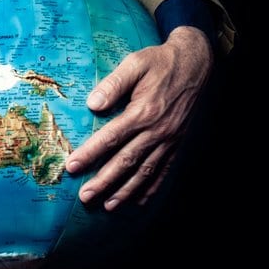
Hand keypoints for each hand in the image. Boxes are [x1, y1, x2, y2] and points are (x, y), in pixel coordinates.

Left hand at [65, 26, 213, 209]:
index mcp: (143, 111)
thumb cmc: (160, 62)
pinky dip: (151, 188)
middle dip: (104, 181)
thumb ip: (114, 83)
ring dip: (125, 191)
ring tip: (108, 206)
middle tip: (85, 197)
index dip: (90, 153)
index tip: (72, 167)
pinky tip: (139, 201)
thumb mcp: (136, 63)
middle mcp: (156, 130)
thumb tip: (92, 103)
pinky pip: (164, 170)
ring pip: (144, 171)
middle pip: (126, 161)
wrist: (196, 63)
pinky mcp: (177, 143)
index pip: (111, 137)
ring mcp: (168, 139)